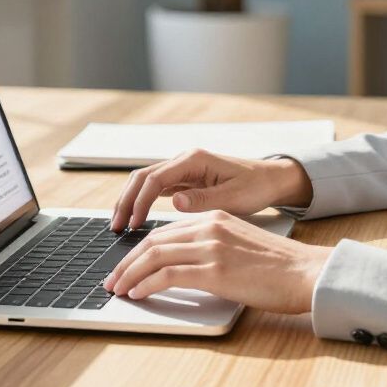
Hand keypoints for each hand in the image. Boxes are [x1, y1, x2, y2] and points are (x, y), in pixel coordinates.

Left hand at [102, 209, 331, 314]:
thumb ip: (214, 246)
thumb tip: (188, 265)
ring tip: (119, 289)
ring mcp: (212, 247)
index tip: (128, 266)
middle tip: (113, 280)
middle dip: (128, 262)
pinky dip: (147, 284)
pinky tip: (138, 294)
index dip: (141, 250)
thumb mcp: (241, 245)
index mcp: (216, 217)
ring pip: (155, 256)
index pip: (166, 231)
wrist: (306, 272)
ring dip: (130, 274)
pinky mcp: (215, 270)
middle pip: (154, 241)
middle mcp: (210, 226)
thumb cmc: (280, 267)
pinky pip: (167, 274)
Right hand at [109, 146, 308, 231]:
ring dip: (130, 201)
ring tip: (120, 226)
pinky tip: (136, 221)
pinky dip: (142, 203)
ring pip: (146, 182)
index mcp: (194, 160)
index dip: (139, 202)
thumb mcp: (233, 198)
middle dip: (126, 200)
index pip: (155, 179)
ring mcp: (183, 170)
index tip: (132, 224)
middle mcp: (184, 161)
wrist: (270, 179)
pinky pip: (156, 189)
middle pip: (143, 177)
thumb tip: (174, 202)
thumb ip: (203, 200)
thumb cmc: (255, 187)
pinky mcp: (185, 180)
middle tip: (115, 227)